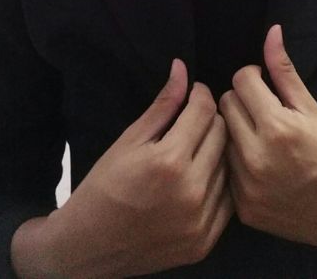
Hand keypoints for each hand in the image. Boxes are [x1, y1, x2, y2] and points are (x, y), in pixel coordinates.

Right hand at [21, 61, 233, 278]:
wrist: (87, 248)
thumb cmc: (104, 187)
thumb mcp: (129, 140)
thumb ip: (162, 105)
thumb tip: (181, 68)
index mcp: (169, 161)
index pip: (204, 111)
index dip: (200, 94)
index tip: (194, 92)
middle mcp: (191, 192)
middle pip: (221, 135)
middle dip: (210, 119)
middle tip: (195, 118)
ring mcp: (200, 221)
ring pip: (229, 166)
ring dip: (216, 150)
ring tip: (197, 147)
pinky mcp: (204, 242)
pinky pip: (228, 200)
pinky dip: (219, 183)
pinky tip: (201, 176)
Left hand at [218, 24, 316, 257]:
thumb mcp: (313, 109)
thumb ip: (284, 71)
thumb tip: (271, 31)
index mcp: (277, 127)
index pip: (241, 81)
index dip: (253, 78)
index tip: (264, 86)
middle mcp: (256, 157)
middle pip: (226, 106)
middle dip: (242, 101)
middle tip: (263, 111)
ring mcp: (247, 186)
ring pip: (222, 137)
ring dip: (237, 131)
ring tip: (261, 139)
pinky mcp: (243, 209)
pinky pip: (226, 170)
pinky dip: (238, 163)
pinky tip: (260, 166)